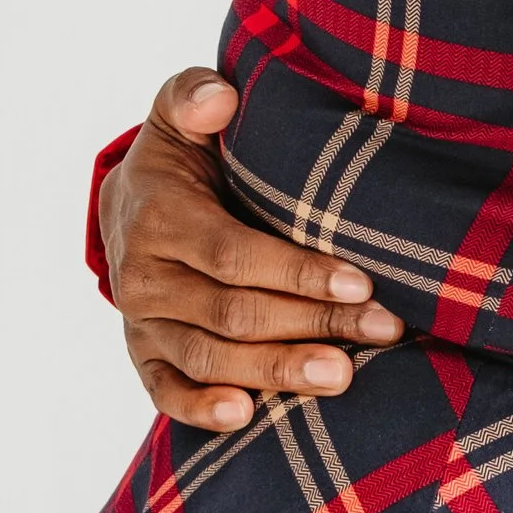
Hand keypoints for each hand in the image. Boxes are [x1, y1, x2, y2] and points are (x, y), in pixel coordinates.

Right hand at [101, 70, 402, 429]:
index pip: (234, 254)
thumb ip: (194, 96)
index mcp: (159, 218)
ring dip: (277, 372)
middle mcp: (145, 277)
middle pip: (235, 312)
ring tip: (343, 376)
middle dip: (314, 323)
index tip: (363, 282)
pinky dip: (202, 409)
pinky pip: (166, 392)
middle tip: (383, 331)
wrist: (130, 205)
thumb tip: (219, 98)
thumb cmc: (184, 155)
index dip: (299, 272)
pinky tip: (247, 416)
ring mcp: (143, 323)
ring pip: (212, 357)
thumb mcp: (181, 114)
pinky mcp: (144, 357)